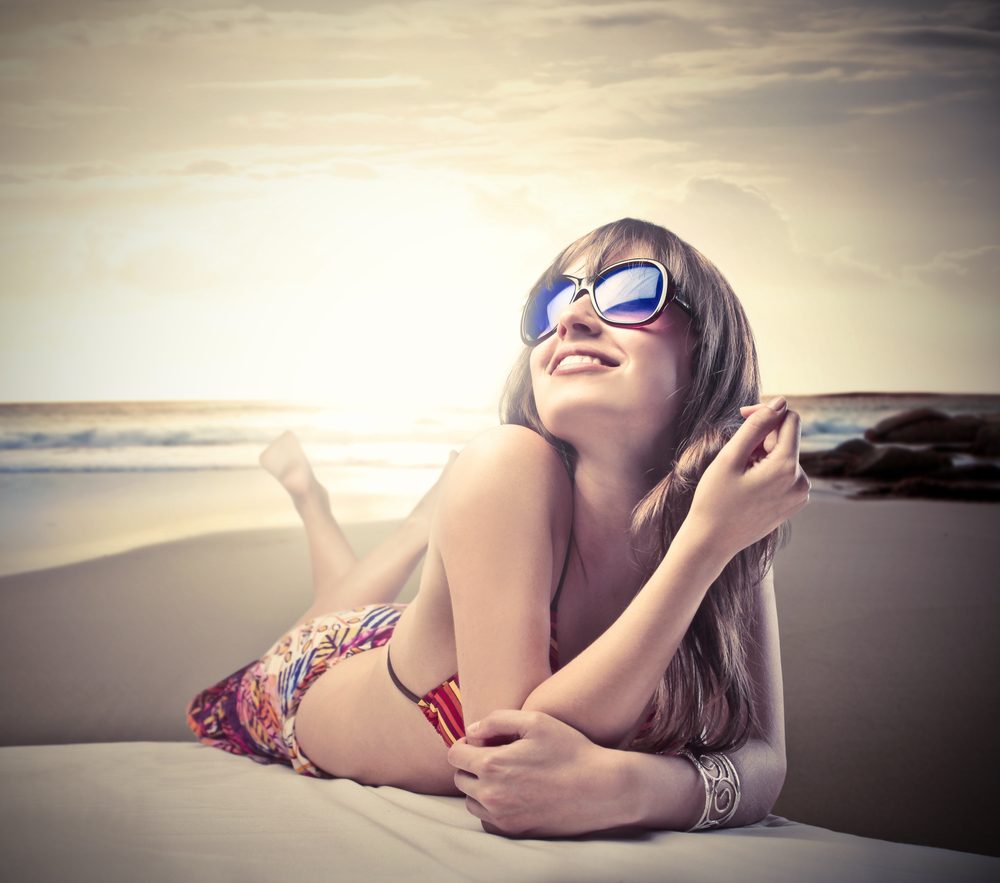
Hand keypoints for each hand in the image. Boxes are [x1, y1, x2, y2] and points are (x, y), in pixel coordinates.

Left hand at [446, 710, 626, 836]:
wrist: (599, 788)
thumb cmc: (569, 749)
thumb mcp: (535, 721)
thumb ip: (497, 720)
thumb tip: (471, 730)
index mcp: (492, 764)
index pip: (454, 755)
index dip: (464, 744)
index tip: (480, 742)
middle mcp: (491, 794)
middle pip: (460, 778)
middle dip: (470, 764)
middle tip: (495, 756)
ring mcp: (501, 817)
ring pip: (471, 801)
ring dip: (479, 787)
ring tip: (504, 775)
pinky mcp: (514, 831)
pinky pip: (486, 820)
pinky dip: (491, 808)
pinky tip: (511, 794)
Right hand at [685, 397, 809, 560]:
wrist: (712, 542)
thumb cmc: (715, 500)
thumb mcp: (730, 458)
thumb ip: (756, 427)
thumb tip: (780, 402)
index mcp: (788, 468)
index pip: (789, 420)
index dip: (765, 412)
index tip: (741, 416)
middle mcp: (802, 481)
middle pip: (786, 438)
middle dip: (761, 436)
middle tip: (732, 453)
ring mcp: (800, 495)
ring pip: (784, 456)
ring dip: (761, 454)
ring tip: (737, 472)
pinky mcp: (793, 503)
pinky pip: (784, 473)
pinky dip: (765, 469)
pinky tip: (745, 484)